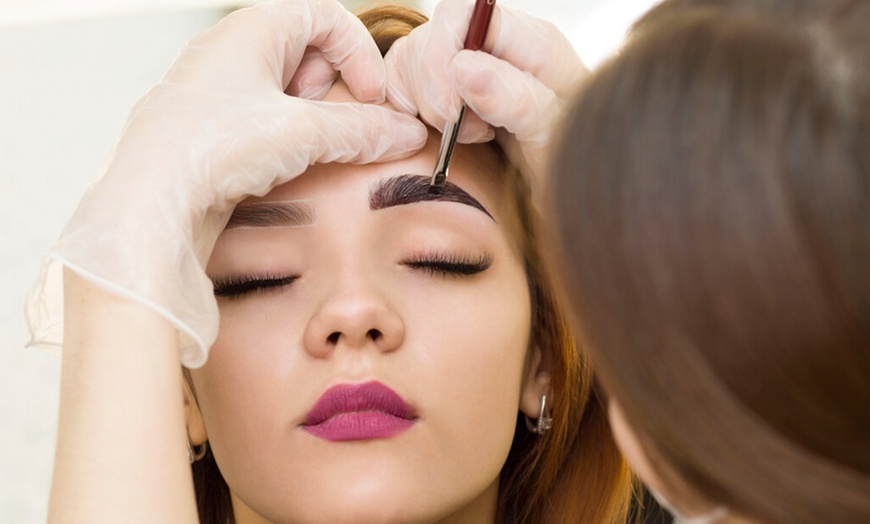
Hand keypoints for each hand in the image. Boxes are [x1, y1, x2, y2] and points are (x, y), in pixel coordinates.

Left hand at [27, 0, 427, 366]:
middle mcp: (230, 52)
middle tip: (339, 124)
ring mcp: (217, 91)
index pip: (325, 15)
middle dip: (333, 89)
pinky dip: (285, 137)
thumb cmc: (209, 147)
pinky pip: (262, 120)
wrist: (150, 200)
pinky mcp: (211, 129)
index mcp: (251, 29)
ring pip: (284, 90)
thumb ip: (362, 129)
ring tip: (309, 149)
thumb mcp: (304, 132)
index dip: (358, 52)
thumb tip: (404, 130)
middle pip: (307, 51)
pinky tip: (282, 165)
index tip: (372, 95)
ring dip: (311, 118)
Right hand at [384, 0, 586, 186]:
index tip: (452, 111)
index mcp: (530, 42)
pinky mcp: (447, 96)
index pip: (463, 12)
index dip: (442, 56)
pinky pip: (403, 88)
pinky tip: (437, 140)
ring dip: (421, 106)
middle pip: (429, 37)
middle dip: (431, 91)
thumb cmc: (575, 162)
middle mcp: (496, 48)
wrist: (577, 192)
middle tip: (463, 132)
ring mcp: (469, 71)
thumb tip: (463, 67)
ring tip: (463, 138)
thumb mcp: (556, 138)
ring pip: (409, 61)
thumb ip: (517, 100)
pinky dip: (405, 117)